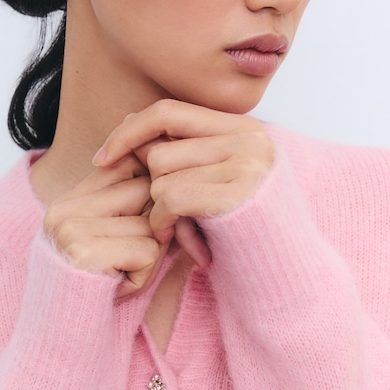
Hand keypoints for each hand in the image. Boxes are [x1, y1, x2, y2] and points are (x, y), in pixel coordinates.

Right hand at [43, 153, 167, 297]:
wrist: (61, 348)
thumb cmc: (98, 296)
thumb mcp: (112, 245)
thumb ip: (132, 210)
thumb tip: (178, 176)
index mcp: (68, 201)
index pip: (128, 164)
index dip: (155, 189)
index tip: (158, 220)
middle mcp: (64, 209)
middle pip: (145, 189)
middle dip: (158, 225)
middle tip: (137, 259)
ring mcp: (70, 228)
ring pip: (151, 223)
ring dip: (151, 255)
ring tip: (122, 276)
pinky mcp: (83, 252)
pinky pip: (147, 250)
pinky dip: (145, 274)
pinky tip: (120, 288)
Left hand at [92, 99, 274, 254]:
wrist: (287, 278)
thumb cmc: (242, 234)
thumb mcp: (213, 183)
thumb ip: (182, 153)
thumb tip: (129, 118)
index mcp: (243, 128)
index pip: (168, 111)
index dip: (129, 132)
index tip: (101, 159)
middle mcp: (249, 138)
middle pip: (160, 150)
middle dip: (152, 189)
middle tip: (170, 221)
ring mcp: (247, 162)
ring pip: (161, 175)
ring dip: (159, 212)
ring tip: (185, 233)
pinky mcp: (240, 192)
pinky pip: (171, 197)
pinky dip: (166, 223)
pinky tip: (185, 244)